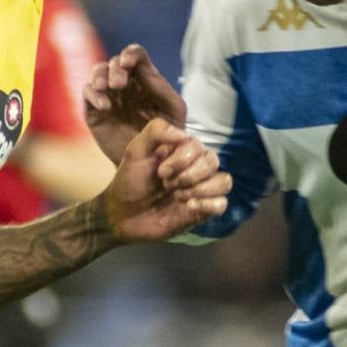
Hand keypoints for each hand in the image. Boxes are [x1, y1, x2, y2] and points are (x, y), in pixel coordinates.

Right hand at [80, 44, 186, 161]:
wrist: (151, 162)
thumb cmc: (168, 134)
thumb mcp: (173, 110)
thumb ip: (161, 89)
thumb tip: (143, 70)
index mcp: (145, 78)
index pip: (136, 55)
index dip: (131, 54)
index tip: (128, 63)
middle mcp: (125, 82)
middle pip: (115, 62)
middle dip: (116, 69)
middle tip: (118, 84)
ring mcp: (108, 94)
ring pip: (98, 72)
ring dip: (100, 76)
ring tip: (105, 88)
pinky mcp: (94, 109)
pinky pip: (87, 93)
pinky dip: (93, 95)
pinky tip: (104, 106)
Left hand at [95, 118, 230, 243]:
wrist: (122, 215)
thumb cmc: (129, 182)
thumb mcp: (136, 151)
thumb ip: (156, 131)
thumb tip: (184, 134)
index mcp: (182, 151)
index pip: (199, 146)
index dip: (182, 159)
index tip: (160, 172)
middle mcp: (195, 168)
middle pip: (213, 161)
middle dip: (188, 175)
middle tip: (166, 186)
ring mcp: (201, 190)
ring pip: (224, 181)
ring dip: (200, 189)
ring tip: (178, 197)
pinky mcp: (203, 211)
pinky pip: (222, 204)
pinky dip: (208, 204)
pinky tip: (188, 207)